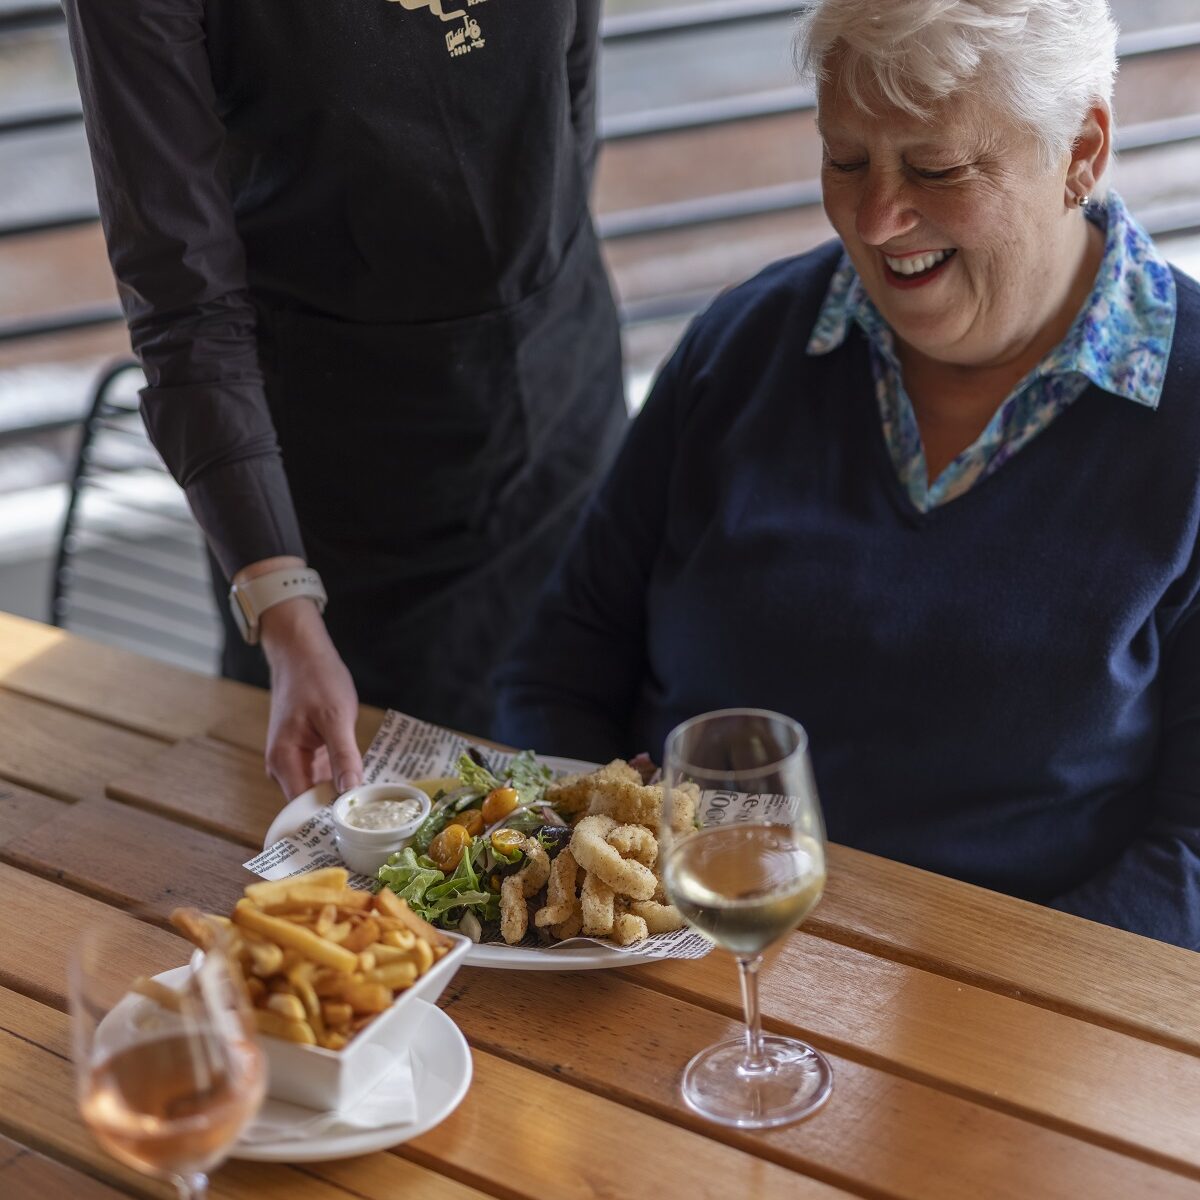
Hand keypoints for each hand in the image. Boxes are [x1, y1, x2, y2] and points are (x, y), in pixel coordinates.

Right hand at [259, 597, 363, 800]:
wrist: (301, 653)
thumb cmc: (316, 679)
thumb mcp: (336, 716)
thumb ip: (343, 755)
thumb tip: (351, 790)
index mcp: (284, 762)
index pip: (305, 807)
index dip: (331, 818)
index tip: (360, 825)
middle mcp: (283, 768)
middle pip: (311, 803)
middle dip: (339, 811)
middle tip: (374, 819)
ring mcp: (293, 762)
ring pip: (318, 791)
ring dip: (341, 797)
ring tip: (373, 808)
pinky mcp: (305, 755)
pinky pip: (322, 777)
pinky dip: (340, 780)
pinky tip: (363, 784)